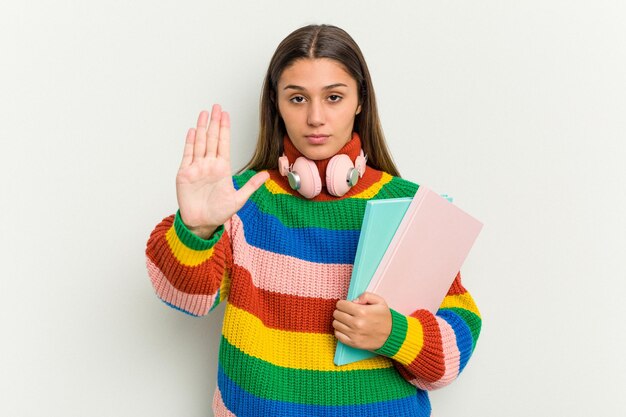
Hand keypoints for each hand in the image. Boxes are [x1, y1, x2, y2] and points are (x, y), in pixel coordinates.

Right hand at [176, 104, 268, 237]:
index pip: (224, 144)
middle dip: (214, 122)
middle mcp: (209, 165)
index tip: (226, 115)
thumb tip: (267, 175)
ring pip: (200, 143)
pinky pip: (188, 155)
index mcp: (222, 168)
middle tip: (216, 107)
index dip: (225, 129)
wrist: (202, 223)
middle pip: (212, 139)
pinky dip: (190, 142)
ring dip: (201, 128)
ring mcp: (197, 168)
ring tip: (204, 114)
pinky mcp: (185, 173)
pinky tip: (192, 131)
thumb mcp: (239, 199)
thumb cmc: (219, 213)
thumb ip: (251, 185)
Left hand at [332, 292, 391, 350]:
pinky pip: (338, 335)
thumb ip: (366, 296)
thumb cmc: (385, 318)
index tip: (346, 305)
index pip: (340, 305)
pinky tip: (346, 328)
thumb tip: (353, 300)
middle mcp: (356, 323)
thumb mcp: (380, 301)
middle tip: (347, 312)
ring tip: (347, 320)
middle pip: (336, 314)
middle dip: (340, 311)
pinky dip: (340, 331)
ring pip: (335, 324)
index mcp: (362, 311)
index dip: (342, 303)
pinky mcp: (354, 343)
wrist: (392, 335)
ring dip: (340, 321)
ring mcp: (354, 334)